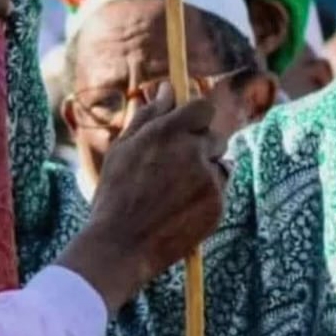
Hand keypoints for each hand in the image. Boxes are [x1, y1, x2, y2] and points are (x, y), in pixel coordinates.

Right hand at [56, 84, 228, 311]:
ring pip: (220, 164)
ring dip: (205, 172)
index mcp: (167, 132)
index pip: (203, 108)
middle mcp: (192, 151)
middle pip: (215, 136)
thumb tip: (168, 89)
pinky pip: (220, 190)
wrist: (120, 247)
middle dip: (201, 148)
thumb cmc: (116, 195)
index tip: (190, 127)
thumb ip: (149, 115)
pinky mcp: (218, 203)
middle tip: (175, 169)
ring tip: (174, 193)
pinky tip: (180, 210)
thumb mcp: (124, 149)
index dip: (198, 117)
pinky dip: (207, 197)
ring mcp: (208, 178)